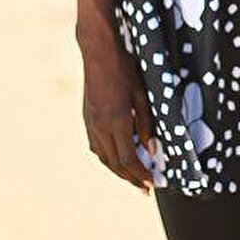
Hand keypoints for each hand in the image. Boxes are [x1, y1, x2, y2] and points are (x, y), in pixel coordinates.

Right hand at [80, 33, 156, 193]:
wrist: (98, 51)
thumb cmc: (125, 68)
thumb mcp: (143, 95)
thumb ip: (147, 124)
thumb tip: (152, 149)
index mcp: (117, 120)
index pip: (129, 158)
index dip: (140, 174)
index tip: (151, 183)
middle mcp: (100, 126)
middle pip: (114, 163)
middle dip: (130, 178)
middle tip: (144, 188)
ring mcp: (90, 122)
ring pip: (103, 157)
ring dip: (118, 170)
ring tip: (132, 177)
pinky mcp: (86, 117)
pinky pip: (95, 145)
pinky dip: (107, 157)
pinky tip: (116, 157)